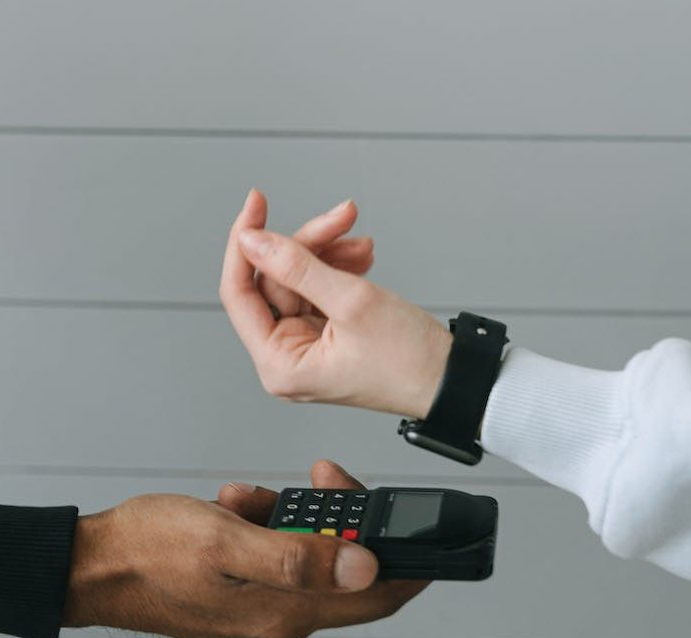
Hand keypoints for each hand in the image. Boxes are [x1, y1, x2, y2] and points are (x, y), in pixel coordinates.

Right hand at [63, 460, 426, 637]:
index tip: (427, 534)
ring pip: (311, 556)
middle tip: (321, 481)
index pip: (375, 596)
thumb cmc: (148, 551)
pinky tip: (239, 507)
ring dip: (295, 517)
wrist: (94, 565)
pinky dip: (269, 525)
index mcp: (285, 612)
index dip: (410, 567)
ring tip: (253, 498)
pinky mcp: (246, 594)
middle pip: (346, 571)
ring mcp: (263, 608)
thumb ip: (297, 555)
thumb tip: (362, 566)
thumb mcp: (225, 541)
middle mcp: (281, 618)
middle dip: (341, 521)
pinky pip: (279, 554)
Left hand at [219, 189, 451, 418]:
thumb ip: (297, 266)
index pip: (238, 294)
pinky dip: (338, 271)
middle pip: (275, 281)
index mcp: (280, 365)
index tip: (257, 205)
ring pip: (299, 281)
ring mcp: (307, 349)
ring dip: (329, 255)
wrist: (451, 379)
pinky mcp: (327, 339)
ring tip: (362, 244)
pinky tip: (361, 260)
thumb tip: (253, 240)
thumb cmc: (408, 360)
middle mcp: (287, 360)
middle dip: (309, 246)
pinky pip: (319, 293)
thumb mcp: (352, 302)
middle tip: (342, 218)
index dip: (246, 243)